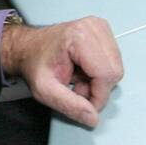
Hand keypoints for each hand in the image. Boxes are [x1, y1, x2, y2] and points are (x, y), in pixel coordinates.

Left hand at [1, 16, 123, 127]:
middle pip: (114, 71)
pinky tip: (83, 70)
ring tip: (77, 79)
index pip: (107, 74)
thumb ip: (70, 106)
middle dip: (98, 88)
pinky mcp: (102, 31)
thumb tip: (93, 117)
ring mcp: (99, 27)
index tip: (84, 104)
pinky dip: (100, 72)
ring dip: (99, 81)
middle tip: (77, 89)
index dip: (98, 96)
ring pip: (115, 67)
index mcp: (79, 37)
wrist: (30, 47)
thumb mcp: (45, 91)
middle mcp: (93, 27)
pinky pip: (113, 60)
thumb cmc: (35, 63)